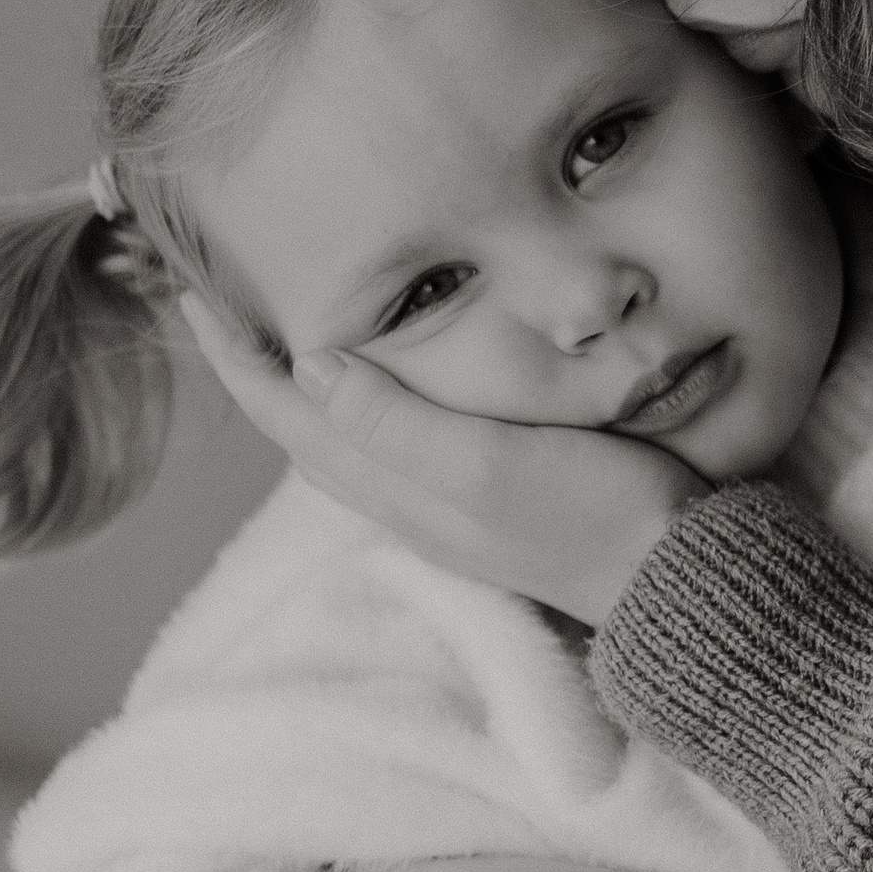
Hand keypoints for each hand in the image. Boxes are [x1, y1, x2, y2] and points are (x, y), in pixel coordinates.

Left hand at [180, 294, 703, 624]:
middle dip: (255, 369)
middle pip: (301, 431)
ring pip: (343, 446)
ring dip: (299, 392)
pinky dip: (358, 412)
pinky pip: (390, 453)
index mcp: (399, 485)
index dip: (238, 356)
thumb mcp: (492, 465)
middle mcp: (409, 502)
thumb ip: (398, 424)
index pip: (288, 414)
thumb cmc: (597, 514)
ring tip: (278, 338)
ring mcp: (447, 508)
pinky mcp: (488, 504)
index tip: (197, 293)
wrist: (676, 578)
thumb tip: (308, 367)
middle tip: (222, 302)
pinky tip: (379, 391)